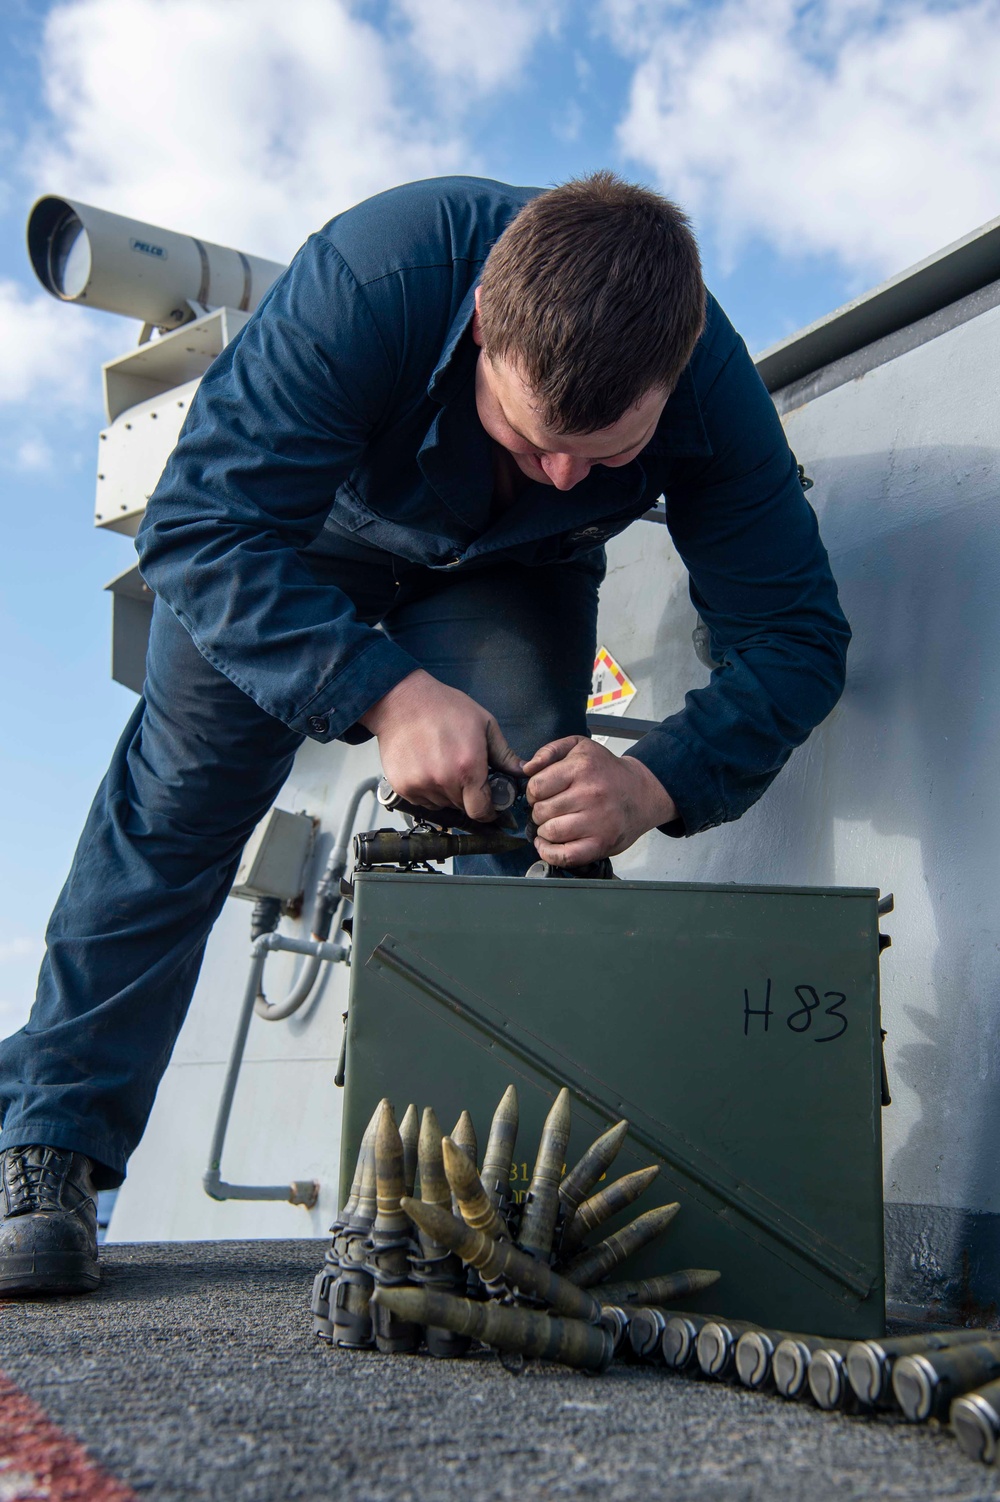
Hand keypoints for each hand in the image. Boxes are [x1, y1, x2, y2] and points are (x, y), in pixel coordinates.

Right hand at [360, 669, 524, 822]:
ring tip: (443, 765)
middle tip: (464, 773)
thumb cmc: (445, 707)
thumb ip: (504, 754)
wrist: (402, 700)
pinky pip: (422, 801)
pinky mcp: (402, 786)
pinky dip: (428, 791)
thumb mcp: (484, 724)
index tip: (489, 805)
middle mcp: (443, 781)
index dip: (488, 811)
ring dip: (447, 793)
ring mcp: (420, 785)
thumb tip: (523, 772)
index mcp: (467, 767)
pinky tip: (427, 767)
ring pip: (442, 805)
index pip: (480, 811)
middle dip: (468, 796)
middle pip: (462, 808)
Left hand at [524, 735, 676, 865]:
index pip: (536, 786)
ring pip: (550, 832)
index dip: (532, 792)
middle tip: (549, 809)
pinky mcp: (601, 843)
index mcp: (582, 768)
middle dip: (539, 811)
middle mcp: (590, 794)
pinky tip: (547, 844)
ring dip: (544, 831)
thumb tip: (527, 768)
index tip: (540, 794)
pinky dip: (549, 853)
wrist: (641, 793)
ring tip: (552, 824)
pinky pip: (565, 856)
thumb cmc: (608, 771)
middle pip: (541, 811)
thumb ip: (550, 750)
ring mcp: (596, 821)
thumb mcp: (580, 746)